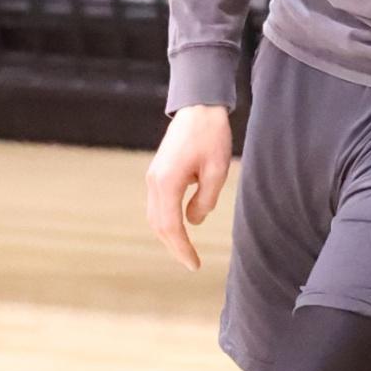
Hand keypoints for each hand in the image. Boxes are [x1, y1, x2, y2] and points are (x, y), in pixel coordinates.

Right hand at [146, 104, 232, 270]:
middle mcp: (154, 182)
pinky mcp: (157, 172)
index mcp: (168, 182)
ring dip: (169, 235)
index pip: (171, 226)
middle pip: (158, 225)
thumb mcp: (216, 170)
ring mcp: (153, 176)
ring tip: (186, 251)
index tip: (195, 265)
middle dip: (174, 247)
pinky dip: (167, 220)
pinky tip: (181, 227)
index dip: (182, 249)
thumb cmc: (211, 135)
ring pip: (155, 216)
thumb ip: (204, 200)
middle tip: (192, 264)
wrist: (199, 106)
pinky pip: (157, 204)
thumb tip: (193, 222)